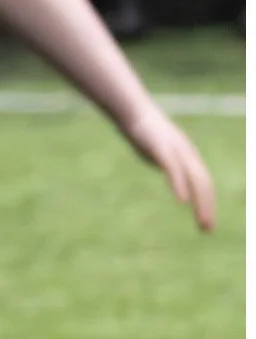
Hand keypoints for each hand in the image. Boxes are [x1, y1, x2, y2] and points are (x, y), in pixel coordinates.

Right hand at [120, 101, 216, 231]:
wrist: (132, 110)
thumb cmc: (142, 129)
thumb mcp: (156, 149)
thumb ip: (164, 161)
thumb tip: (165, 169)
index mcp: (187, 156)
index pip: (203, 182)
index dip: (207, 201)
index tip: (206, 221)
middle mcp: (187, 154)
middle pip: (204, 183)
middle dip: (207, 206)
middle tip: (208, 228)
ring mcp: (177, 151)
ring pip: (195, 179)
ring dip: (201, 202)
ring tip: (202, 221)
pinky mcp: (162, 149)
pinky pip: (175, 170)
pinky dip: (180, 186)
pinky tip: (182, 201)